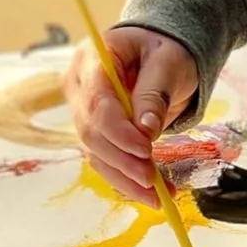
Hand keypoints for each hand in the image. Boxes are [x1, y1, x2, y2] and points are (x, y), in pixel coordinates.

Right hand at [64, 28, 198, 205]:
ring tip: (157, 197)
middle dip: (122, 161)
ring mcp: (83, 110)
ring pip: (95, 152)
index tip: (146, 150)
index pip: (96, 102)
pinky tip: (150, 195)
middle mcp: (79, 86)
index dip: (118, 132)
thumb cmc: (164, 49)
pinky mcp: (94, 130)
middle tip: (153, 181)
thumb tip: (146, 131)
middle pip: (91, 132)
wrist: (158, 51)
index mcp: (92, 59)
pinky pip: (105, 160)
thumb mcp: (168, 62)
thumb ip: (154, 94)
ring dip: (124, 179)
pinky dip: (126, 179)